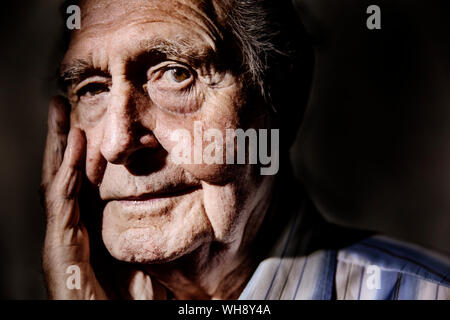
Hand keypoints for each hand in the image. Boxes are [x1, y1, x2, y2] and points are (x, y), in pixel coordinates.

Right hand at [41, 96, 162, 299]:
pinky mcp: (61, 258)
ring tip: (60, 114)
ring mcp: (62, 244)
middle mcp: (70, 232)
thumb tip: (157, 201)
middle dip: (62, 140)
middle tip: (61, 104)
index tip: (85, 120)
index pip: (81, 183)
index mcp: (87, 231)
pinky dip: (66, 179)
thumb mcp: (144, 256)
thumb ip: (143, 230)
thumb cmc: (137, 300)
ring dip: (59, 149)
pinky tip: (73, 154)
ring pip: (57, 187)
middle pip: (64, 178)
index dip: (79, 152)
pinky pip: (63, 211)